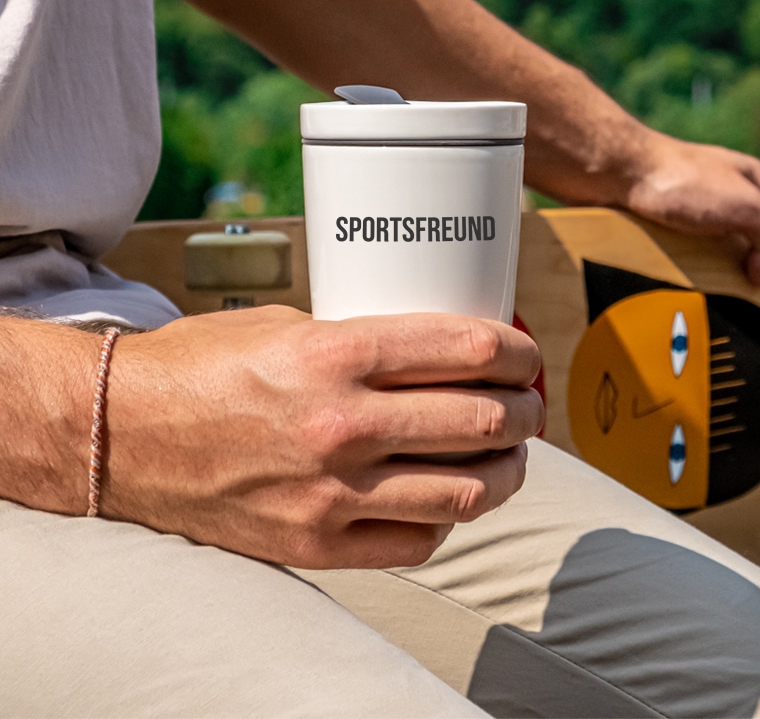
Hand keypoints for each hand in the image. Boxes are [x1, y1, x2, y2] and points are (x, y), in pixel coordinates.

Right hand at [102, 306, 542, 569]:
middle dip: (526, 410)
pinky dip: (449, 517)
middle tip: (531, 403)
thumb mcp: (291, 321)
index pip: (466, 348)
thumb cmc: (206, 365)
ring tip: (512, 455)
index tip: (526, 352)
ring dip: (507, 470)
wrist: (123, 433)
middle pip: (480, 422)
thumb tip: (445, 353)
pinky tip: (451, 495)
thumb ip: (369, 341)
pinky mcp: (316, 544)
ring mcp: (330, 493)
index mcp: (337, 353)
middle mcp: (341, 424)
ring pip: (465, 491)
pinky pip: (417, 541)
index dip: (517, 349)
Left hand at [623, 132, 759, 286]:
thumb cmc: (678, 177)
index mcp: (754, 179)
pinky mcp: (668, 227)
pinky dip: (692, 272)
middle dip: (758, 260)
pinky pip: (690, 257)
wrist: (613, 174)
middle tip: (754, 282)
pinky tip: (688, 280)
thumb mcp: (745, 205)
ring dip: (723, 271)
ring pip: (723, 251)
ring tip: (720, 285)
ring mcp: (697, 211)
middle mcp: (727, 193)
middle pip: (758, 235)